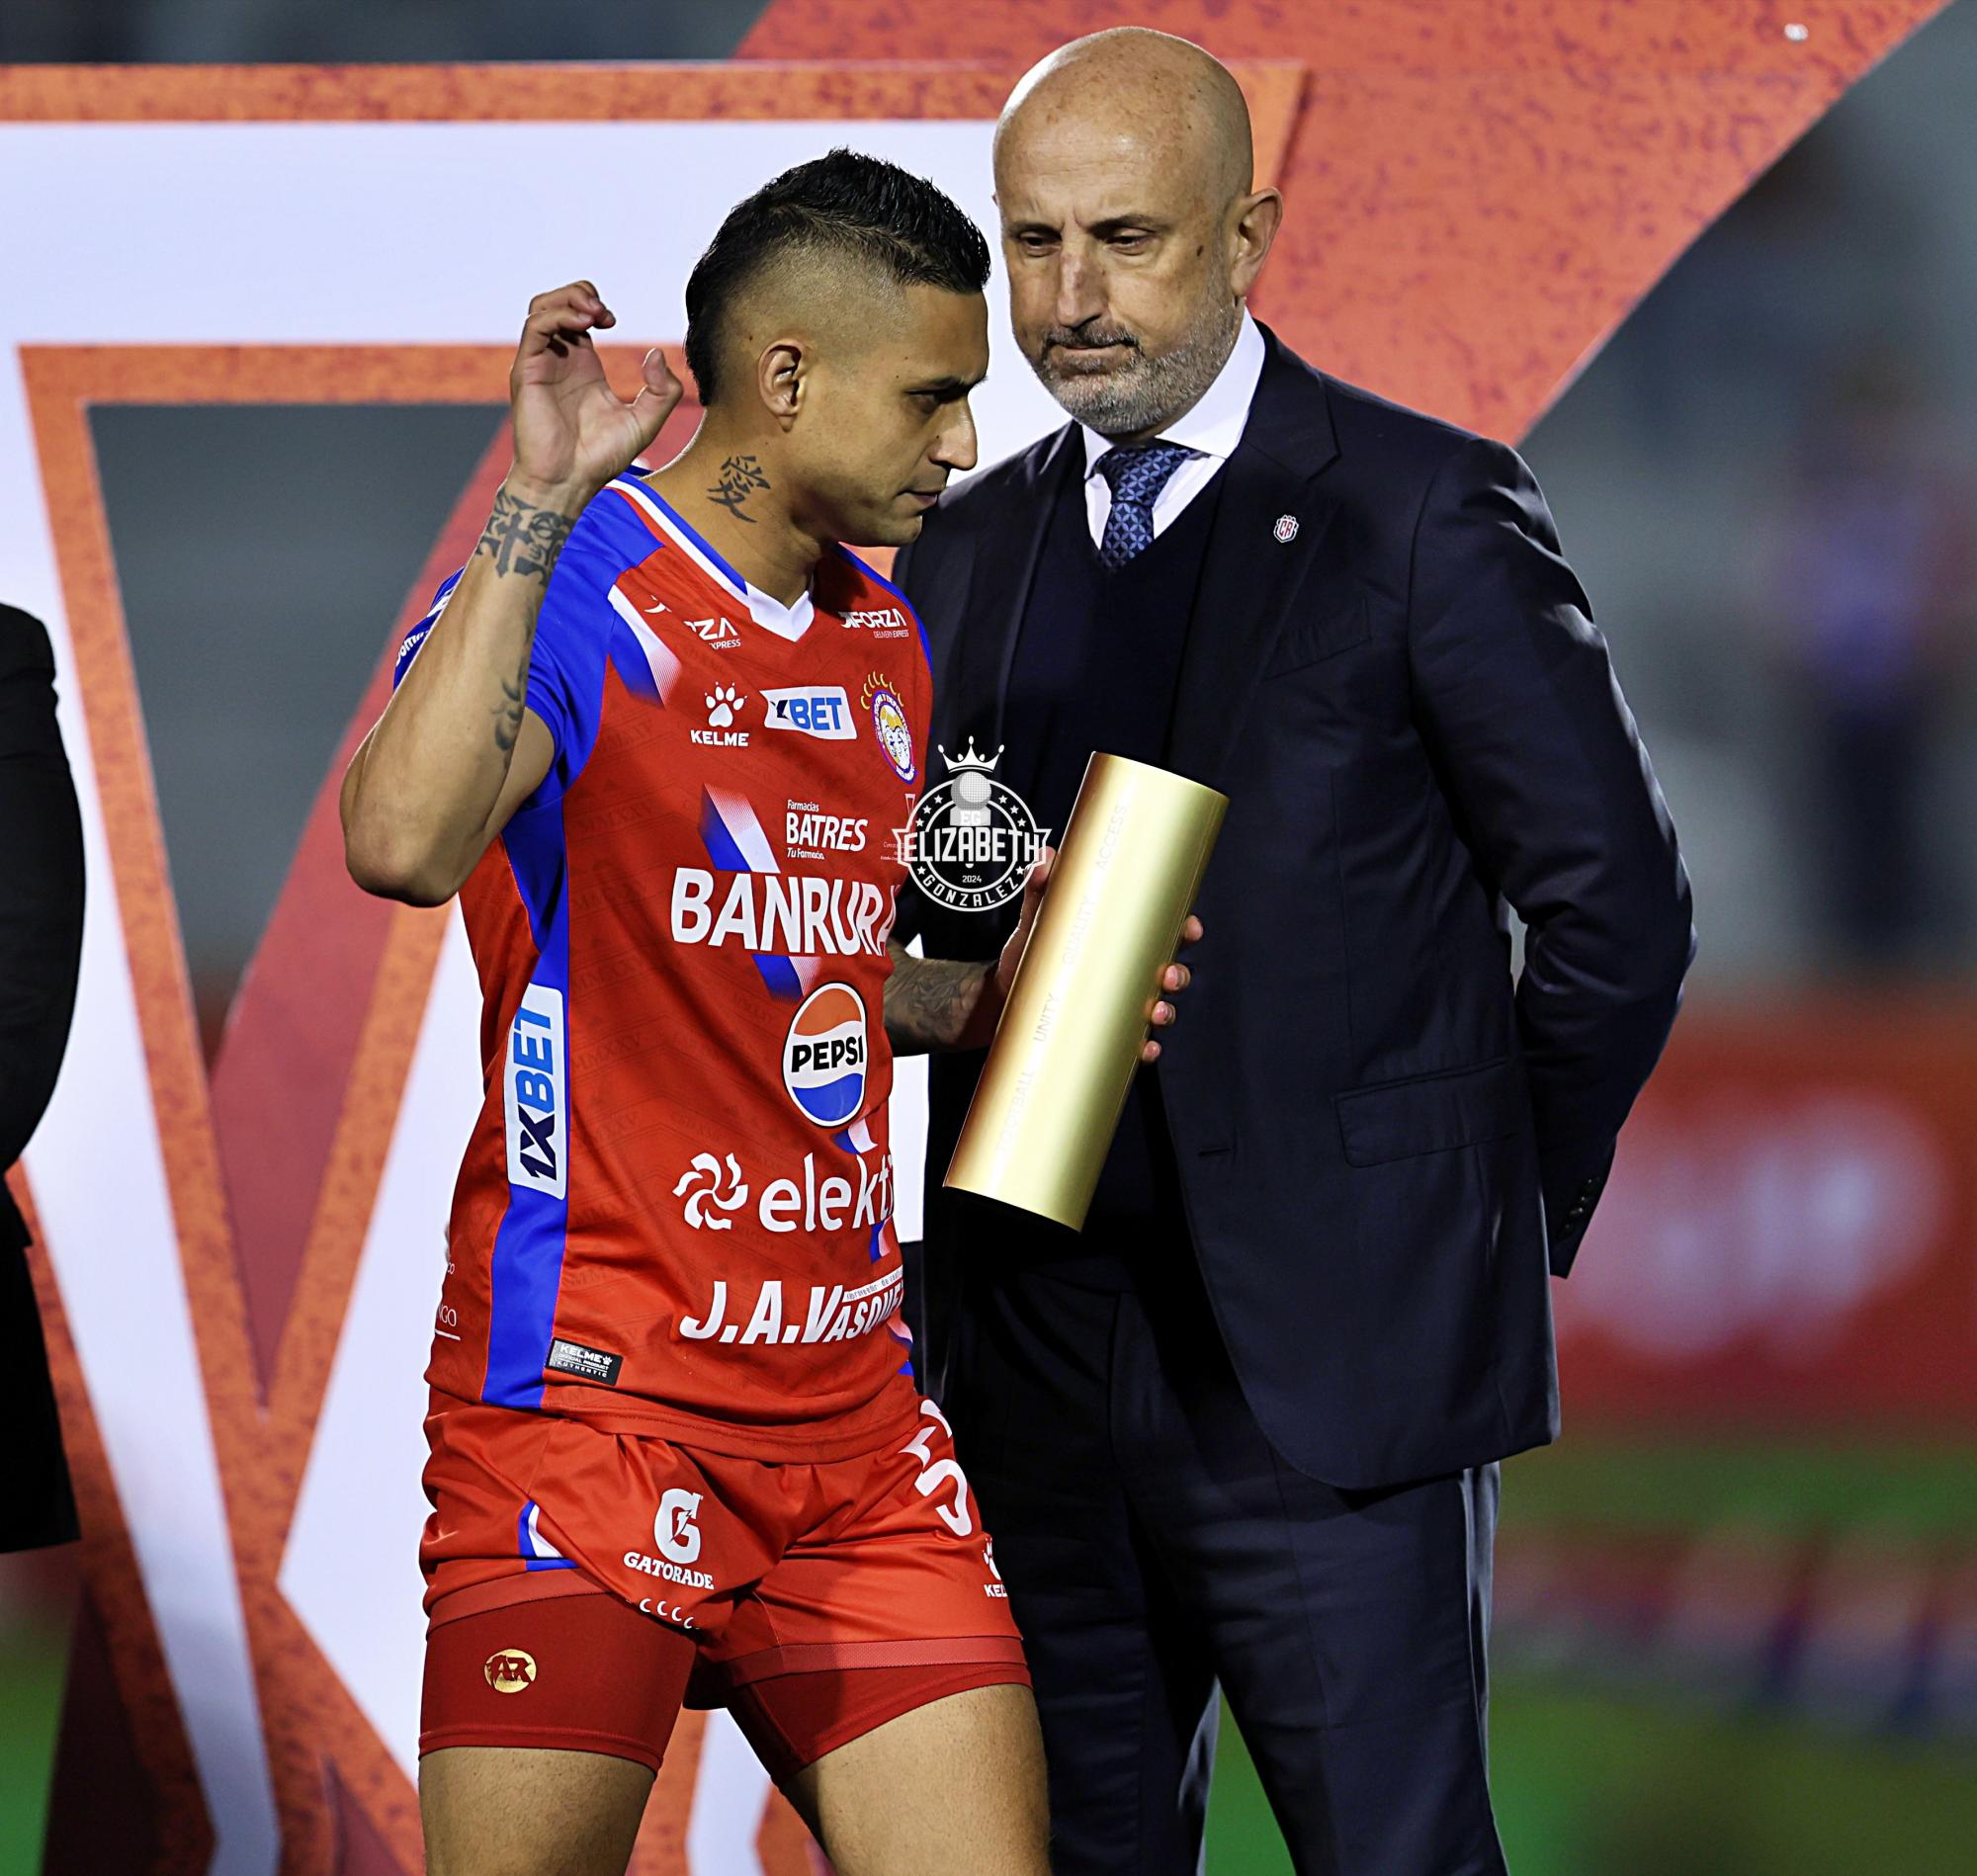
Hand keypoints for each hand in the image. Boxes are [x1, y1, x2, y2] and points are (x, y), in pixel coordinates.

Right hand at [505, 281, 682, 504]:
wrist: (569, 481)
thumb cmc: (601, 458)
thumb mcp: (646, 421)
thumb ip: (663, 391)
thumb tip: (656, 354)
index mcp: (582, 365)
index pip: (580, 315)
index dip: (595, 306)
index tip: (614, 321)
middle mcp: (559, 359)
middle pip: (558, 303)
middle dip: (581, 294)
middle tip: (605, 314)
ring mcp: (540, 363)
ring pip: (541, 308)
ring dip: (568, 299)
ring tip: (594, 313)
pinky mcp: (527, 371)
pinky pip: (535, 328)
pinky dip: (557, 316)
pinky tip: (582, 325)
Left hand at [992, 848, 1204, 1063]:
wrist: (1002, 994)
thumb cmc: (1027, 953)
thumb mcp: (1034, 919)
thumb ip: (1040, 889)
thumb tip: (1044, 860)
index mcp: (1117, 939)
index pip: (1161, 931)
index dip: (1184, 929)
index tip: (1190, 928)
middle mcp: (1124, 973)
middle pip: (1168, 971)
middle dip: (1178, 974)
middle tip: (1168, 975)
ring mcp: (1116, 1002)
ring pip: (1158, 1008)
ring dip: (1166, 1011)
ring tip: (1155, 1011)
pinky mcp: (1102, 1029)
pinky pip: (1133, 1042)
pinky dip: (1144, 1047)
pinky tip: (1143, 1047)